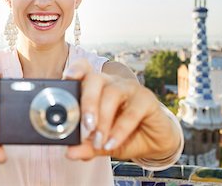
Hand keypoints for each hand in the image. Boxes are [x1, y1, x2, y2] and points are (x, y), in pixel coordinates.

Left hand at [63, 59, 180, 160]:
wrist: (153, 143)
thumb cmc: (123, 136)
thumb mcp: (101, 143)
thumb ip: (85, 146)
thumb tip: (69, 152)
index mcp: (95, 87)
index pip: (83, 69)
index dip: (76, 70)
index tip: (68, 78)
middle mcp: (111, 82)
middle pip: (94, 80)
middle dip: (87, 103)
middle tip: (85, 126)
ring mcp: (129, 88)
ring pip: (112, 94)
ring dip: (103, 119)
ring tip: (97, 140)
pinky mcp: (147, 99)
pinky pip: (132, 112)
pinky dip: (120, 130)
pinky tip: (112, 143)